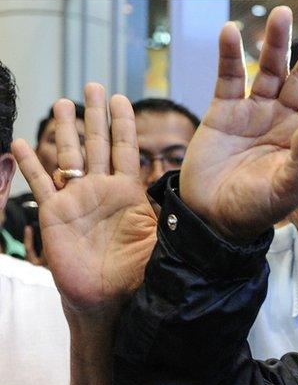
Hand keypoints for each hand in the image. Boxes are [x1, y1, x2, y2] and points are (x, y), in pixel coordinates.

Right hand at [11, 85, 156, 313]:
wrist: (109, 299)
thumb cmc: (136, 273)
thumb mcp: (159, 240)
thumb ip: (168, 216)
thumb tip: (189, 196)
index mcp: (129, 193)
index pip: (126, 150)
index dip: (123, 124)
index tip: (121, 97)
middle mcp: (102, 190)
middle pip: (97, 143)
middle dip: (95, 114)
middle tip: (92, 85)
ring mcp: (77, 199)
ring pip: (69, 156)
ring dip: (65, 129)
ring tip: (61, 101)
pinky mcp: (55, 214)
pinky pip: (41, 184)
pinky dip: (30, 164)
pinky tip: (20, 142)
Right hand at [179, 8, 297, 240]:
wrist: (213, 218)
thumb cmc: (256, 209)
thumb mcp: (287, 190)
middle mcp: (284, 118)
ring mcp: (255, 111)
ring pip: (269, 69)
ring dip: (275, 42)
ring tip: (282, 14)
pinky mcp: (224, 110)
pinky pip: (229, 76)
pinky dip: (229, 54)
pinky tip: (229, 31)